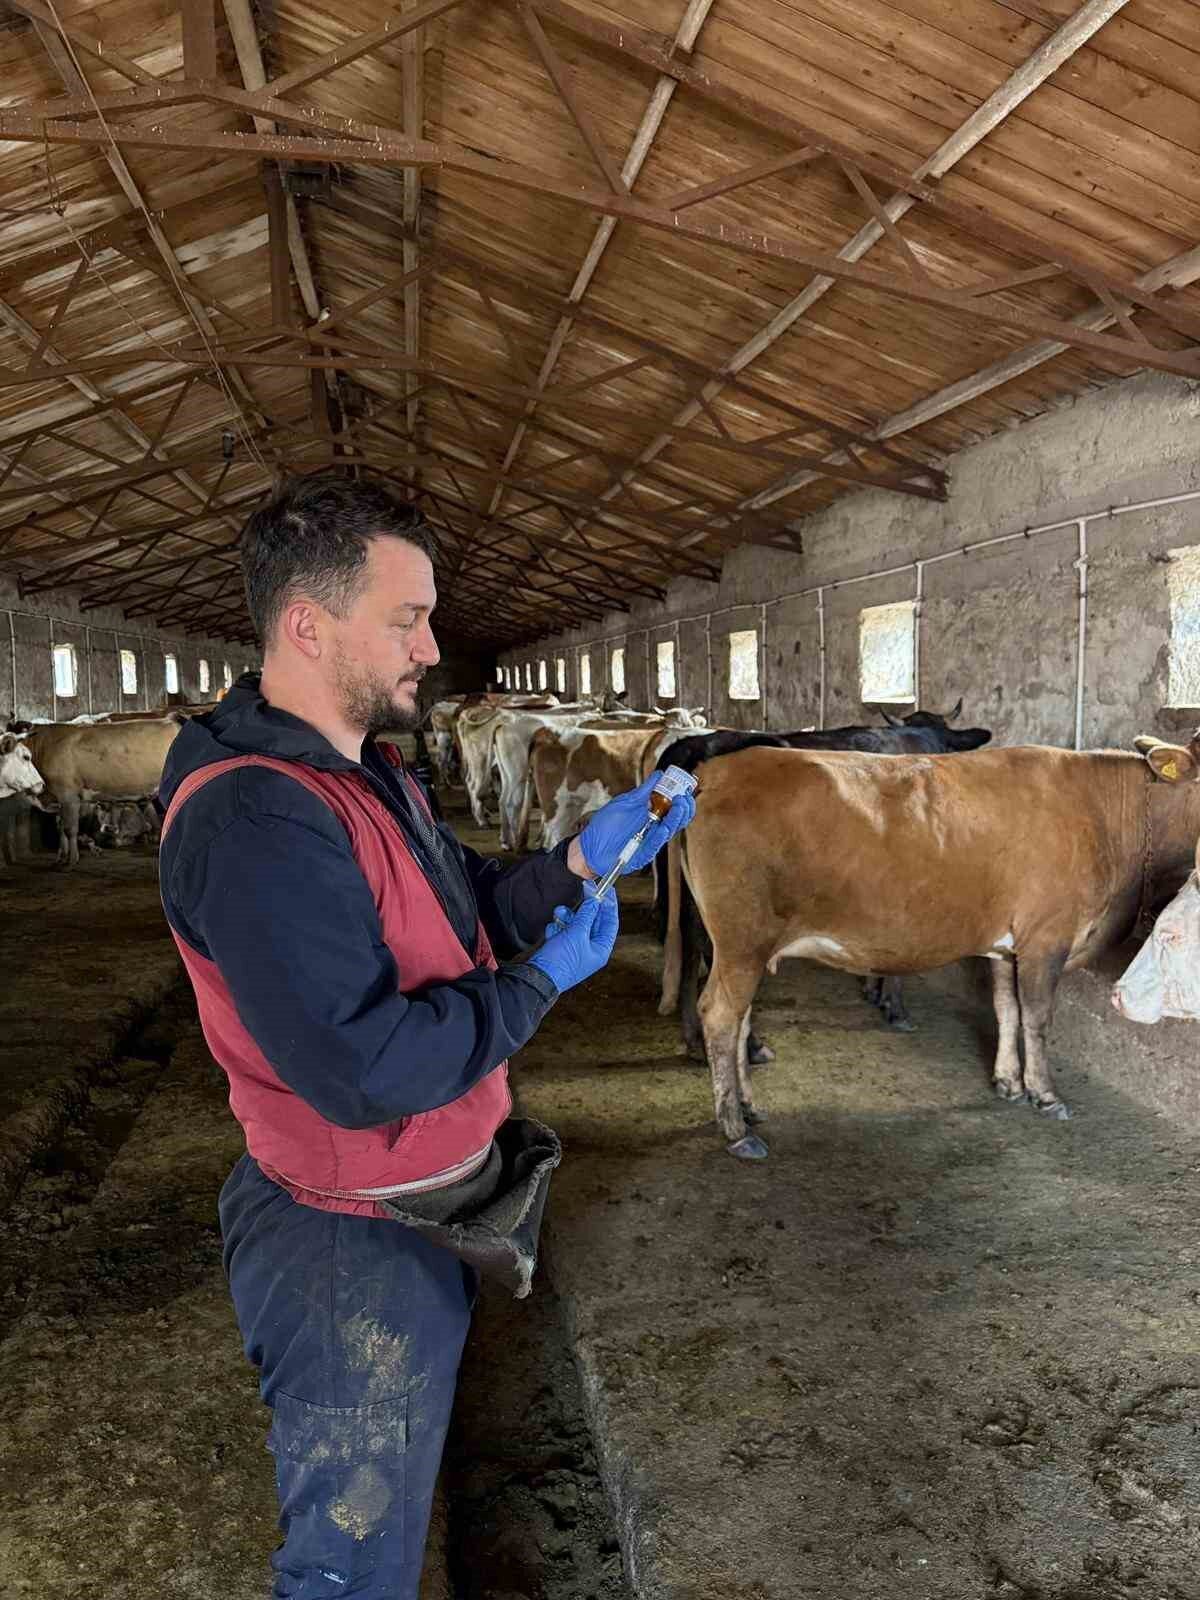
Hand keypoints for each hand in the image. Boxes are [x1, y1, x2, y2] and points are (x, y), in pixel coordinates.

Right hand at [528, 883, 618, 993]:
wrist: (538, 977)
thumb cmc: (561, 960)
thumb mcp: (577, 933)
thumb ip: (587, 914)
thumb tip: (595, 900)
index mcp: (601, 949)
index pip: (611, 922)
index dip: (610, 905)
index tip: (608, 889)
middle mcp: (590, 949)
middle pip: (593, 921)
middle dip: (586, 907)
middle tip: (585, 889)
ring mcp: (576, 949)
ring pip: (576, 924)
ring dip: (568, 917)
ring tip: (559, 913)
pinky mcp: (561, 949)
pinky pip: (563, 931)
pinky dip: (557, 928)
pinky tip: (551, 930)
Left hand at [576, 771, 695, 879]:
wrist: (588, 847)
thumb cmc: (605, 825)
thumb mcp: (624, 803)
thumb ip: (643, 792)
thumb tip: (659, 775)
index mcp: (651, 815)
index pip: (674, 807)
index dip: (682, 797)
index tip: (684, 787)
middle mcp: (654, 828)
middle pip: (677, 819)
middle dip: (684, 807)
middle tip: (683, 796)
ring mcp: (649, 841)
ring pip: (669, 831)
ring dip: (676, 819)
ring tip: (679, 805)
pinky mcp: (643, 854)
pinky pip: (654, 845)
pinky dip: (660, 836)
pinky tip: (664, 827)